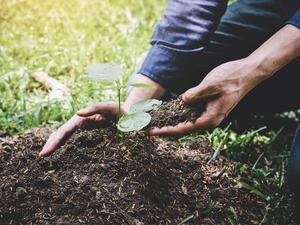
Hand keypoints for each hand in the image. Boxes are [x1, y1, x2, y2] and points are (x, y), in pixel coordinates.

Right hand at [39, 102, 122, 156]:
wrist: (130, 114)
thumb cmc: (119, 110)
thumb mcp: (108, 107)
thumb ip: (94, 108)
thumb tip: (77, 113)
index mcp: (82, 118)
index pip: (64, 131)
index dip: (54, 141)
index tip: (45, 152)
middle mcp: (81, 124)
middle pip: (62, 134)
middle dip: (52, 144)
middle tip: (42, 156)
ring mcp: (86, 130)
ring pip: (67, 138)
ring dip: (57, 146)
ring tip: (47, 156)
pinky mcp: (92, 135)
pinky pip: (77, 142)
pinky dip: (68, 148)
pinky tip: (64, 157)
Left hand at [148, 59, 263, 135]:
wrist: (247, 72)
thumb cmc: (232, 78)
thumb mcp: (211, 84)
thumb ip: (195, 94)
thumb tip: (182, 101)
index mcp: (210, 118)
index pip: (182, 129)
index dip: (164, 131)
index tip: (150, 132)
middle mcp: (208, 119)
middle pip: (182, 128)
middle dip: (164, 129)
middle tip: (145, 129)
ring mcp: (208, 113)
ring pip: (185, 121)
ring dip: (169, 122)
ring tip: (153, 122)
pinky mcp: (207, 106)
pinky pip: (190, 113)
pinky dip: (177, 114)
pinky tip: (167, 112)